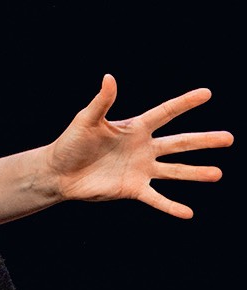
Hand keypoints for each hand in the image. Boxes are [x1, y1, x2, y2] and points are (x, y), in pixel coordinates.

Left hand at [43, 74, 232, 216]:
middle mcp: (143, 148)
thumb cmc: (71, 142)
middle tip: (230, 138)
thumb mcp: (86, 120)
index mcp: (134, 127)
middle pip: (179, 143)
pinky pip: (157, 198)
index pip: (165, 112)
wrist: (59, 171)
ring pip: (175, 171)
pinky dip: (171, 206)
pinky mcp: (133, 189)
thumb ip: (101, 101)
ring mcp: (141, 169)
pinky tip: (188, 213)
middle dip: (204, 140)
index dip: (185, 103)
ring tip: (218, 174)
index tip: (206, 93)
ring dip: (196, 173)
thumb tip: (109, 77)